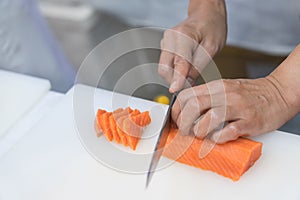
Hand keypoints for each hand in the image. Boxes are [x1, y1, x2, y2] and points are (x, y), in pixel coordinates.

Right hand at [158, 0, 226, 92]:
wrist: (205, 15)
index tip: (175, 90)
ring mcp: (165, 42)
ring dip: (175, 75)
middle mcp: (170, 38)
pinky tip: (186, 66)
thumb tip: (187, 83)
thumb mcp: (212, 47)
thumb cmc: (211, 27)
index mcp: (184, 35)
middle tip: (190, 84)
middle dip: (175, 80)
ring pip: (164, 68)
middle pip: (165, 68)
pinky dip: (175, 70)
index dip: (177, 78)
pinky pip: (167, 64)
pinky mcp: (165, 47)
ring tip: (191, 71)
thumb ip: (198, 66)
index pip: (178, 62)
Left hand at [171, 77, 294, 142]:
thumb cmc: (249, 93)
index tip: (176, 121)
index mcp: (216, 87)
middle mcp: (225, 95)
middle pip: (194, 107)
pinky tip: (217, 139)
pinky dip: (218, 138)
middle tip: (185, 132)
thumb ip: (207, 97)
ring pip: (209, 120)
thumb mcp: (225, 88)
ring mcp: (237, 108)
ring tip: (201, 136)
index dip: (176, 111)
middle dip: (184, 123)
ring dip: (200, 132)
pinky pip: (228, 132)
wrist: (277, 92)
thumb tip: (186, 112)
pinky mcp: (249, 122)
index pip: (187, 96)